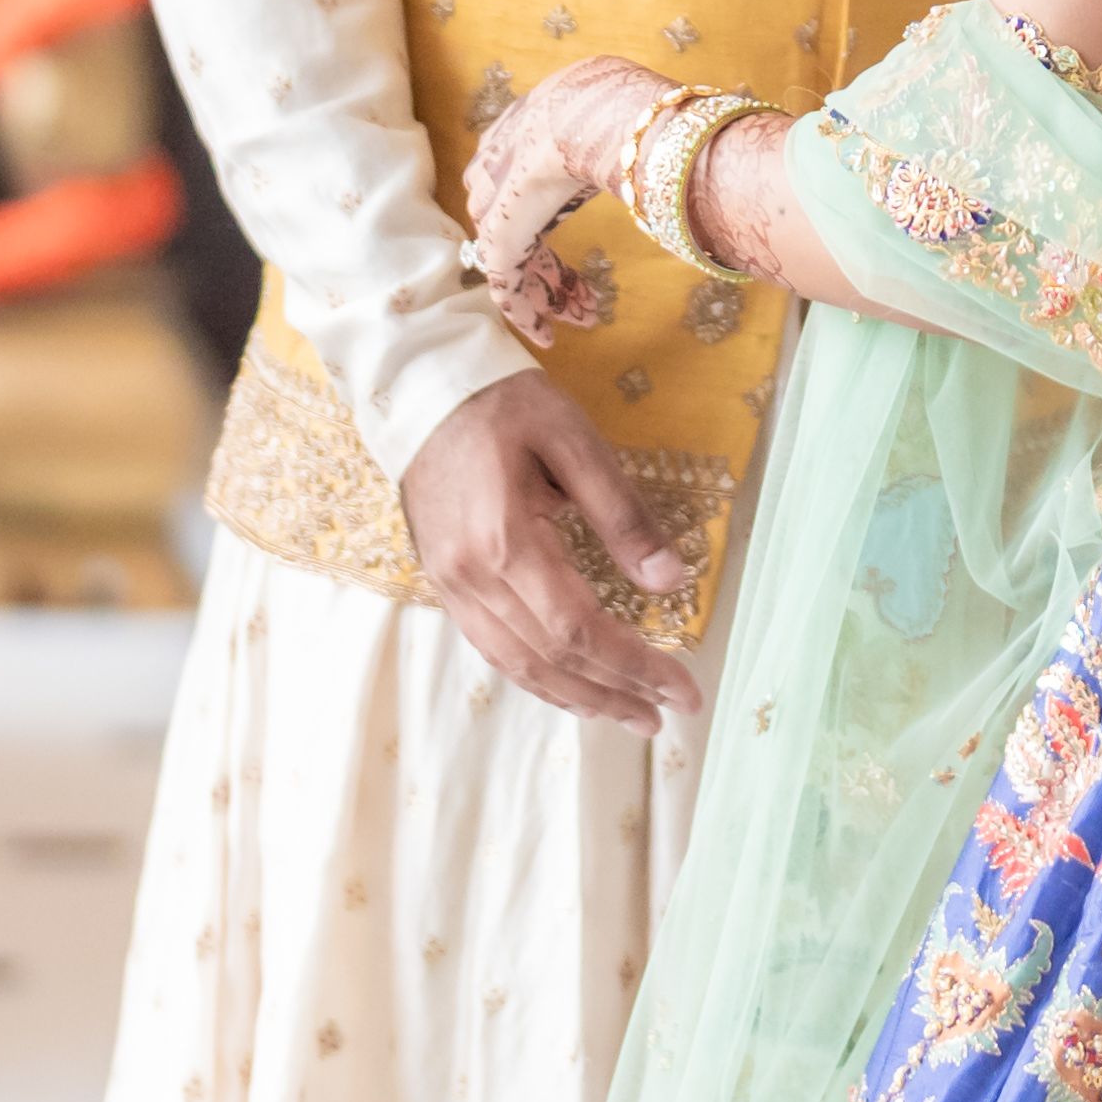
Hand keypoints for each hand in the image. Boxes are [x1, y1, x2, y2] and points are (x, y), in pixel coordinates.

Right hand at [396, 370, 697, 725]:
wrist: (418, 386)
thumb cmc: (503, 402)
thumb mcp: (574, 441)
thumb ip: (622, 514)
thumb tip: (671, 581)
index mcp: (506, 542)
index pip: (581, 630)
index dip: (635, 666)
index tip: (683, 688)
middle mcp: (473, 577)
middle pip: (552, 658)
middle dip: (615, 692)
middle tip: (666, 715)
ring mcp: (451, 584)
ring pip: (518, 665)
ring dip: (576, 697)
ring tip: (626, 715)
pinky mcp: (443, 581)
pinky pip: (492, 648)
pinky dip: (536, 678)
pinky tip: (568, 687)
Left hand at [459, 57, 681, 333]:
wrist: (602, 121)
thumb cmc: (627, 113)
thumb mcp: (627, 118)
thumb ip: (633, 138)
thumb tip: (670, 149)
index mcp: (528, 130)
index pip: (525, 182)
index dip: (553, 216)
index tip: (585, 236)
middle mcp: (499, 164)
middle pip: (516, 225)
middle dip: (549, 265)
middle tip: (584, 294)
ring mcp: (495, 202)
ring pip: (512, 259)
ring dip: (548, 291)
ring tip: (582, 317)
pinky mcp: (499, 238)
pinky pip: (505, 284)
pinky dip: (525, 311)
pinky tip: (547, 335)